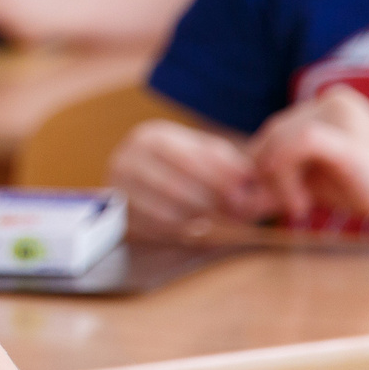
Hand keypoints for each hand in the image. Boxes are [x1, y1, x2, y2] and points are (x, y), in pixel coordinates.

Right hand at [111, 118, 269, 236]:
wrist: (140, 180)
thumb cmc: (182, 166)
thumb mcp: (203, 153)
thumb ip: (228, 164)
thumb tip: (250, 180)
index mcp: (152, 137)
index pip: (188, 160)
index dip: (219, 179)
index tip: (243, 194)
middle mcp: (127, 159)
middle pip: (176, 188)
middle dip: (212, 204)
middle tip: (238, 214)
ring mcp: (118, 188)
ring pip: (165, 212)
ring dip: (198, 220)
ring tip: (219, 220)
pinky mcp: (118, 214)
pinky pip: (155, 229)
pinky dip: (181, 232)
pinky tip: (196, 228)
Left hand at [251, 86, 368, 230]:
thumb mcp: (316, 182)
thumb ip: (276, 182)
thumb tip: (231, 199)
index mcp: (323, 105)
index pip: (272, 131)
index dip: (262, 166)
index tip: (275, 197)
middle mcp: (329, 101)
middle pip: (270, 134)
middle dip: (266, 174)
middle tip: (288, 205)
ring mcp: (339, 114)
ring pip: (278, 140)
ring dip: (276, 180)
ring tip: (300, 206)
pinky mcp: (346, 136)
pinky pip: (297, 144)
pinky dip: (284, 174)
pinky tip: (301, 201)